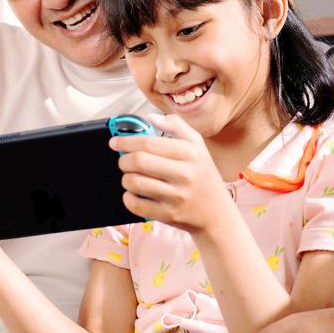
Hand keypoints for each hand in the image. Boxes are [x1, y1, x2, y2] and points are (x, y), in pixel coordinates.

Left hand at [110, 114, 228, 233]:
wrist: (218, 214)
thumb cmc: (204, 177)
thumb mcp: (198, 146)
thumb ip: (176, 126)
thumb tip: (151, 117)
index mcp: (190, 153)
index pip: (148, 142)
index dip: (126, 141)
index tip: (115, 142)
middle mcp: (185, 174)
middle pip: (138, 161)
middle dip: (123, 160)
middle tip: (123, 161)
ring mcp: (177, 196)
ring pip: (134, 182)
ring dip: (126, 178)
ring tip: (131, 177)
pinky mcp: (169, 215)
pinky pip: (136, 204)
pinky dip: (128, 197)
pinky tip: (134, 194)